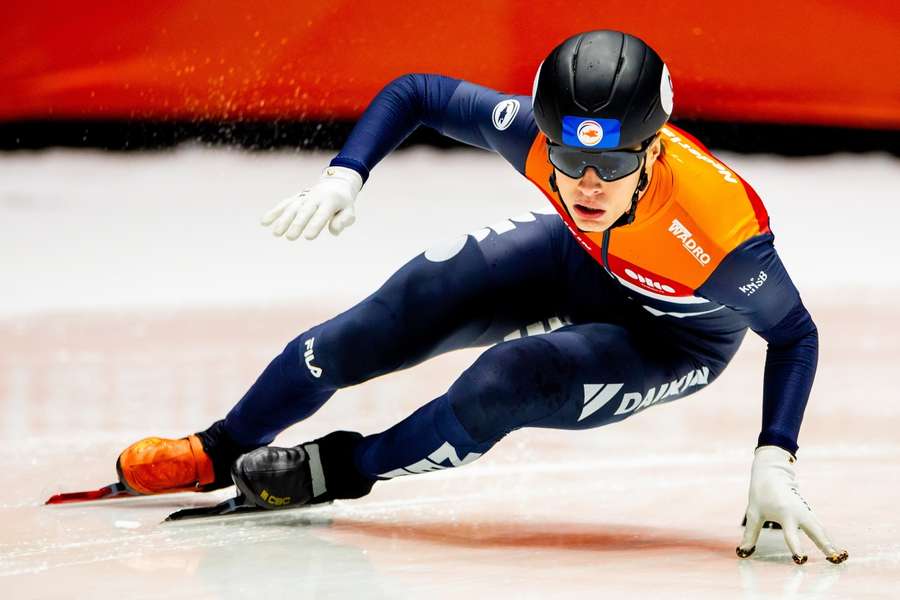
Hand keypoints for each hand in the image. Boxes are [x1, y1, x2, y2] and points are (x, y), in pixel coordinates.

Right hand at [261, 166, 362, 239]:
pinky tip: (264, 222)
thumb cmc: (343, 203)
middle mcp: (315, 197)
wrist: (335, 183)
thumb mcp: (350, 211)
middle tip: (291, 238)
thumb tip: (334, 231)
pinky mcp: (296, 198)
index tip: (308, 237)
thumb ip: (344, 220)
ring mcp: (304, 197)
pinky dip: (275, 212)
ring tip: (276, 234)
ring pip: (292, 207)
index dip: (315, 225)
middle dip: (297, 224)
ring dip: (283, 220)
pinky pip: (284, 204)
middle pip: (305, 211)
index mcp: (330, 201)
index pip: (322, 214)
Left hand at [737, 446, 847, 563]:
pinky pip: (819, 526)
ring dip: (829, 543)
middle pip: (815, 531)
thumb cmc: (761, 493)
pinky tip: (833, 549)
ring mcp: (805, 511)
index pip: (791, 535)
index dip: (795, 548)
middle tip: (834, 559)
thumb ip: (751, 534)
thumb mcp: (753, 513)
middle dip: (825, 545)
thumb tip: (743, 552)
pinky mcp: (808, 512)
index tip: (801, 559)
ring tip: (840, 558)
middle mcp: (799, 513)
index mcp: (784, 514)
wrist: (772, 472)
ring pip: (820, 529)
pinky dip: (826, 537)